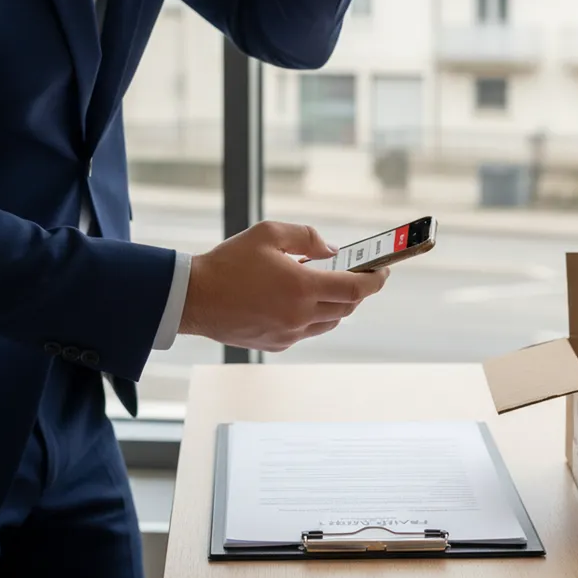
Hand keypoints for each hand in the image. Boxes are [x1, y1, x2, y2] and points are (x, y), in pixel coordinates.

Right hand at [179, 221, 389, 350]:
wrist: (194, 297)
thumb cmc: (229, 262)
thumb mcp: (269, 233)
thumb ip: (307, 238)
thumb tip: (331, 252)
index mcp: (302, 287)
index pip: (356, 289)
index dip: (375, 280)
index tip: (383, 271)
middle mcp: (300, 315)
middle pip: (346, 307)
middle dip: (357, 290)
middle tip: (356, 274)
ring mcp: (288, 333)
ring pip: (329, 322)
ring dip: (335, 304)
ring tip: (322, 283)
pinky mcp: (276, 344)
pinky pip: (307, 331)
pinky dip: (312, 316)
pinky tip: (297, 299)